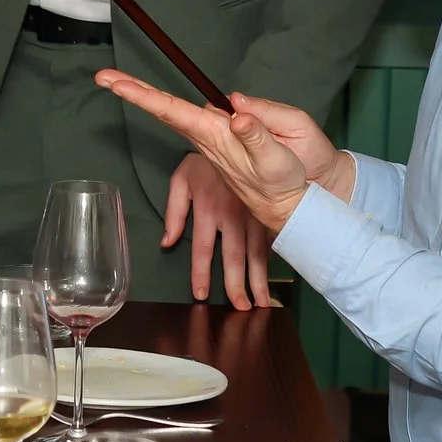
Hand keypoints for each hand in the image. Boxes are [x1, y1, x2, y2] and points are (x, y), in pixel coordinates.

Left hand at [101, 72, 324, 236]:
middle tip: (102, 76)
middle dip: (134, 91)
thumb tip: (236, 114)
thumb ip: (256, 135)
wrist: (288, 206)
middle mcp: (205, 137)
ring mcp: (208, 140)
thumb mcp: (275, 159)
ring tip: (121, 81)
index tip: (116, 85)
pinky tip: (156, 98)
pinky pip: (185, 118)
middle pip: (164, 109)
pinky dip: (164, 106)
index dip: (144, 96)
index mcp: (215, 137)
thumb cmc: (283, 182)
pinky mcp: (216, 142)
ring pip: (171, 112)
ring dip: (146, 96)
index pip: (173, 111)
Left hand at [161, 152, 278, 309]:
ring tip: (262, 302)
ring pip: (256, 252)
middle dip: (236, 285)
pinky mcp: (266, 209)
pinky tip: (274, 275)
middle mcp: (231, 215)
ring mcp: (252, 213)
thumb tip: (167, 242)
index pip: (201, 248)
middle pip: (233, 257)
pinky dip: (272, 259)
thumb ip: (174, 211)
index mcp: (208, 208)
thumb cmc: (204, 161)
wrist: (234, 134)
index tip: (201, 295)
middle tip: (241, 308)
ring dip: (260, 279)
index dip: (200, 274)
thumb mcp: (182, 180)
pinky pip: (270, 238)